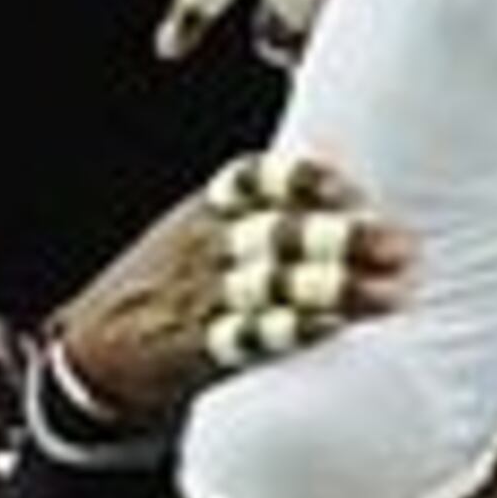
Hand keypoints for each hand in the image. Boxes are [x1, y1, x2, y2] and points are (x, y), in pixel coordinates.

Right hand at [47, 155, 416, 425]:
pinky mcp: (202, 348)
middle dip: (342, 239)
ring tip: (393, 294)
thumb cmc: (173, 277)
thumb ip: (265, 193)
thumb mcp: (202, 222)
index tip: (352, 187)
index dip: (303, 179)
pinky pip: (248, 336)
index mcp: (209, 209)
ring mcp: (205, 297)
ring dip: (337, 289)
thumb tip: (335, 144)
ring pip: (273, 286)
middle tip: (401, 245)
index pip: (254, 179)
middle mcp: (209, 248)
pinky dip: (291, 331)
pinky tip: (333, 327)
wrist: (94, 353)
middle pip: (278, 234)